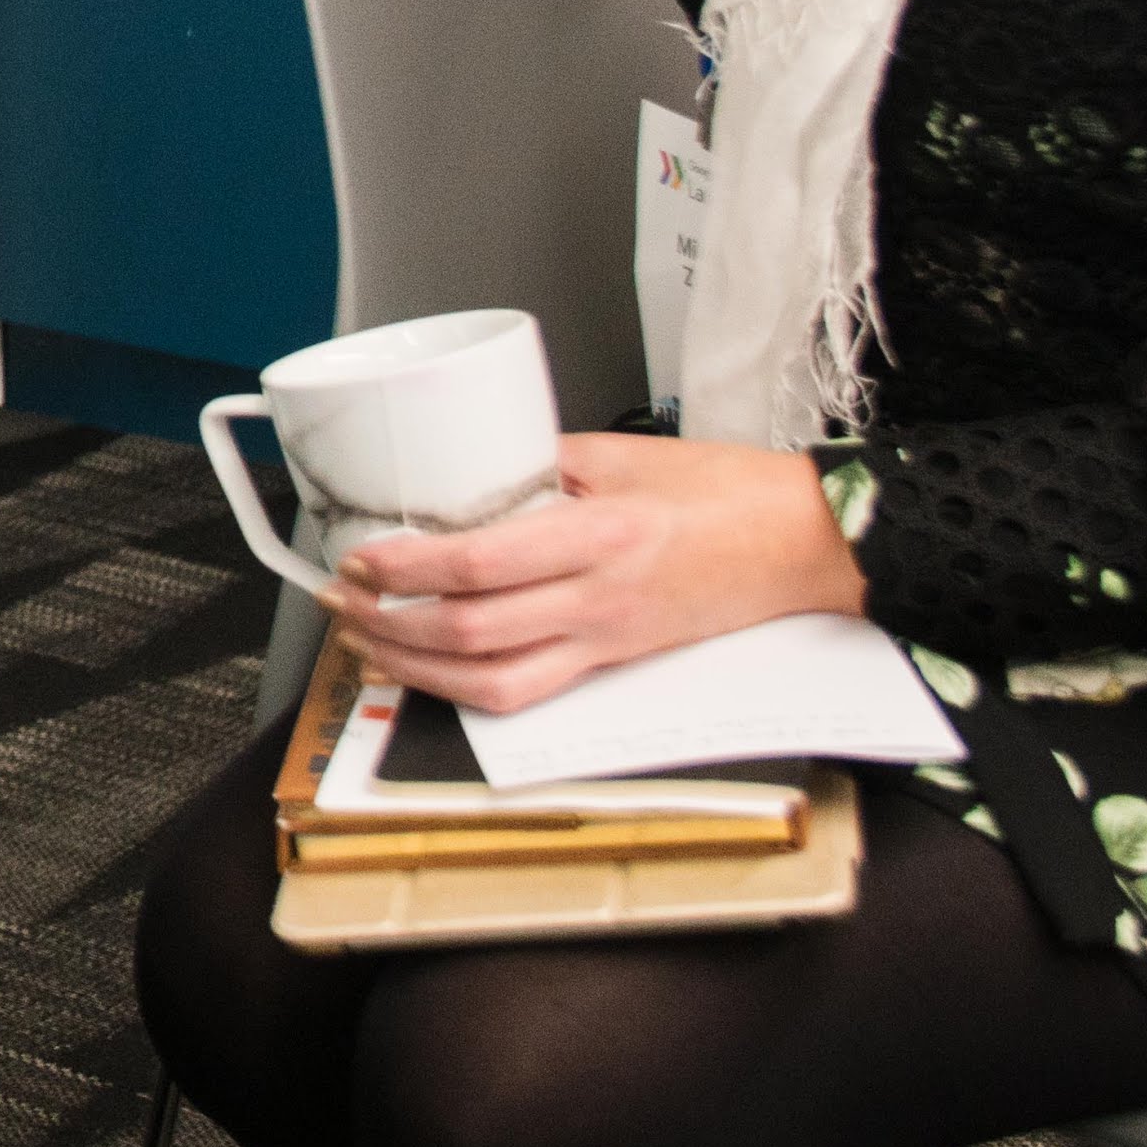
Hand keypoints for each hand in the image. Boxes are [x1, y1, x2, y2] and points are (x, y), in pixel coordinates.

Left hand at [330, 433, 871, 714]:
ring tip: (366, 642)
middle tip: (341, 600)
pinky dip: (466, 689)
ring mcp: (606, 641)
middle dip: (390, 623)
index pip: (482, 562)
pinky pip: (530, 692)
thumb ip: (542, 461)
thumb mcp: (625, 454)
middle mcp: (599, 599)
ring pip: (492, 682)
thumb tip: (469, 463)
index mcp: (601, 535)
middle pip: (471, 632)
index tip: (365, 555)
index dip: (410, 566)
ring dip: (415, 668)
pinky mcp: (614, 662)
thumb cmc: (729, 493)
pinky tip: (429, 672)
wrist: (804, 546)